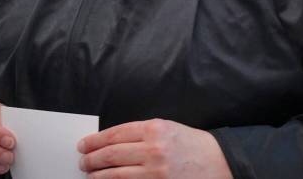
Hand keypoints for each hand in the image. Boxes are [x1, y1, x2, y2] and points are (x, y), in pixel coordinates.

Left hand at [78, 118, 232, 177]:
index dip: (95, 140)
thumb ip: (142, 133)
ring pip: (114, 174)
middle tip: (84, 161)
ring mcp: (154, 171)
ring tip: (91, 174)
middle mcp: (153, 149)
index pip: (115, 134)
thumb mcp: (169, 129)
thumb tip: (112, 141)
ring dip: (98, 175)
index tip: (84, 144)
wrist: (218, 162)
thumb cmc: (194, 145)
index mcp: (155, 129)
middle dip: (92, 159)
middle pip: (110, 154)